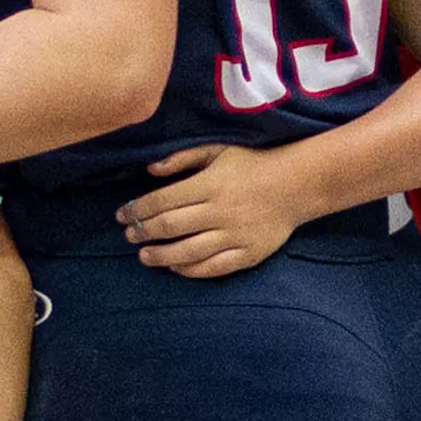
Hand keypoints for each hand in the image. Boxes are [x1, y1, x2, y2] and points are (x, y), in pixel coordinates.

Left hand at [116, 143, 305, 279]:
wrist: (298, 184)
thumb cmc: (254, 163)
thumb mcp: (218, 150)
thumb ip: (183, 158)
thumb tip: (150, 170)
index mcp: (210, 184)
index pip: (163, 200)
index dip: (138, 209)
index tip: (122, 214)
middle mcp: (220, 211)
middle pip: (171, 227)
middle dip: (143, 232)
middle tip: (129, 235)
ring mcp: (235, 235)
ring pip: (188, 252)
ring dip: (161, 256)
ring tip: (144, 256)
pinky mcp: (249, 253)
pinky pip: (214, 268)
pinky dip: (190, 270)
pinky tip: (175, 267)